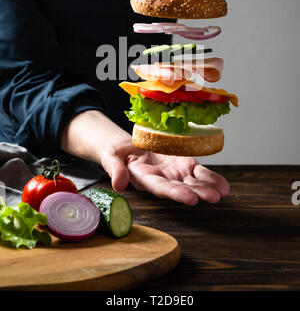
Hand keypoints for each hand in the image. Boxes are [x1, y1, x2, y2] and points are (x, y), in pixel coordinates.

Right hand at [101, 137, 228, 205]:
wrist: (126, 147)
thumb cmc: (117, 153)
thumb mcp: (111, 158)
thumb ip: (115, 170)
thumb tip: (118, 185)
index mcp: (145, 179)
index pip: (162, 188)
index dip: (176, 193)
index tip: (190, 199)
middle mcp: (163, 180)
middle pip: (182, 188)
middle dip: (198, 193)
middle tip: (214, 198)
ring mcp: (174, 172)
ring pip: (193, 181)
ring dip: (208, 187)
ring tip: (223, 192)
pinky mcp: (182, 163)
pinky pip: (198, 172)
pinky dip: (211, 177)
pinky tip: (223, 185)